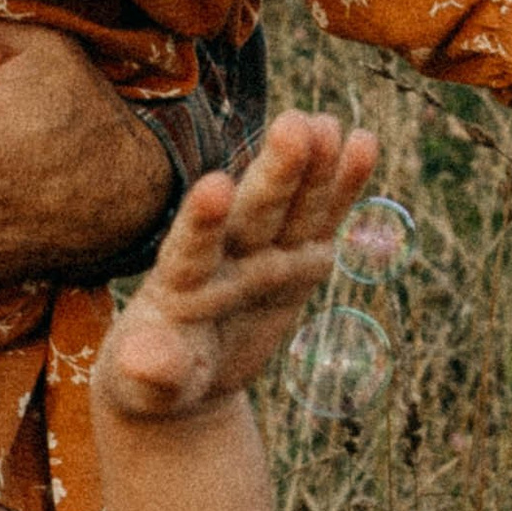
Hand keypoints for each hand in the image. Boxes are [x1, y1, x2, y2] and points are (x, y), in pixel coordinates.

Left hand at [98, 113, 380, 421]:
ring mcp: (265, 254)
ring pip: (293, 207)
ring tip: (328, 125)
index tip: (216, 185)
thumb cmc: (153, 380)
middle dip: (275, 172)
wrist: (181, 373)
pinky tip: (363, 142)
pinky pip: (325, 220)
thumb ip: (152, 369)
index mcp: (180, 283)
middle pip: (254, 212)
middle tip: (294, 125)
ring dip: (312, 167)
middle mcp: (225, 256)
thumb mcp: (148, 386)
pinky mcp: (299, 260)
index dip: (203, 219)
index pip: (191, 247)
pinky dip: (343, 186)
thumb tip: (147, 362)